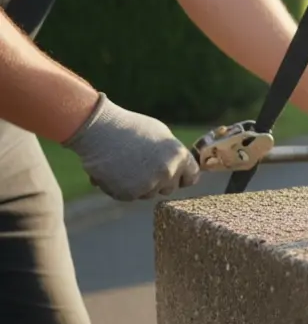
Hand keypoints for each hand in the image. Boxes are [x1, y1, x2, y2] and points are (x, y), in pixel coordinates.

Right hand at [60, 93, 200, 200]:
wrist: (99, 130)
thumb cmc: (130, 127)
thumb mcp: (162, 135)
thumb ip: (173, 154)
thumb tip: (181, 167)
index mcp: (179, 156)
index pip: (191, 177)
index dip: (182, 176)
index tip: (174, 174)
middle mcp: (167, 172)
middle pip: (169, 188)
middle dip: (159, 180)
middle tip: (143, 164)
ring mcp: (148, 185)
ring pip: (149, 193)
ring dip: (140, 184)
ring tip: (127, 164)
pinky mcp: (129, 194)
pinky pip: (131, 196)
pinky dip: (123, 187)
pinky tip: (116, 170)